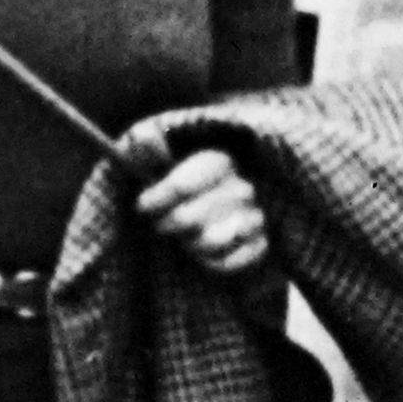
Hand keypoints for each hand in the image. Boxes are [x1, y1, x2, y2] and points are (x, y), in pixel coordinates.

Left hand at [133, 141, 271, 280]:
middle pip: (188, 219)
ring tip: (185, 237)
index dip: (153, 202)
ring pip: (209, 243)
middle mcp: (241, 188)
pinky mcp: (260, 244)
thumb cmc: (184, 182)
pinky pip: (230, 263)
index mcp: (218, 161)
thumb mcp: (163, 157)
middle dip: (167, 225)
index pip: (179, 187)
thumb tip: (142, 138)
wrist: (216, 205)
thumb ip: (147, 146)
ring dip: (190, 244)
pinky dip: (210, 262)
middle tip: (162, 224)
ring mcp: (254, 217)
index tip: (143, 206)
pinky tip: (202, 254)